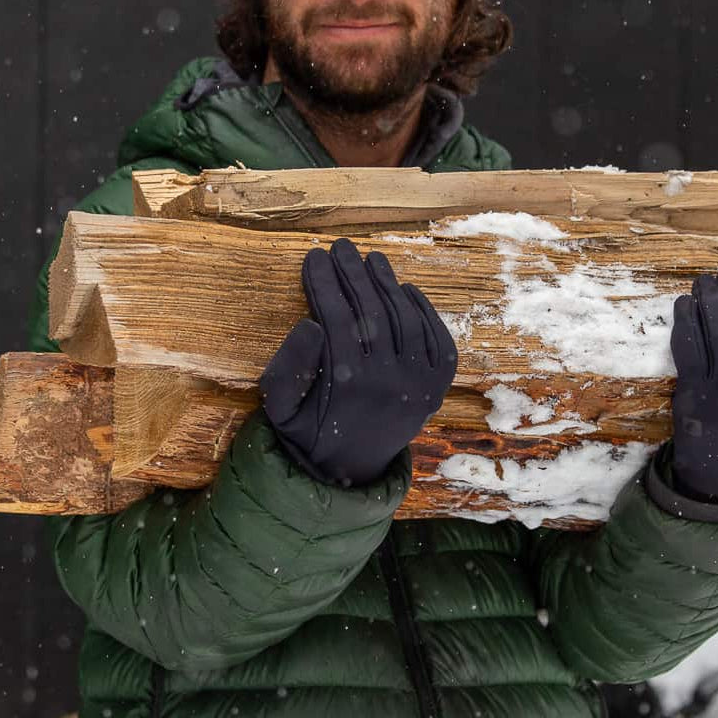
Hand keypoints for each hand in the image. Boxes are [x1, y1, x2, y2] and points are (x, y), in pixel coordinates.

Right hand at [260, 238, 457, 486]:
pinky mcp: (438, 388)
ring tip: (370, 260)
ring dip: (388, 284)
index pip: (337, 317)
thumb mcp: (279, 409)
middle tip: (340, 246)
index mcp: (348, 385)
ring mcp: (419, 384)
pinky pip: (438, 339)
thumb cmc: (309, 432)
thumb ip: (288, 368)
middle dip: (354, 273)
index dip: (325, 282)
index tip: (314, 256)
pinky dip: (423, 310)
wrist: (351, 471)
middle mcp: (389, 382)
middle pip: (373, 311)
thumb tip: (310, 323)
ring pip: (406, 319)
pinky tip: (405, 289)